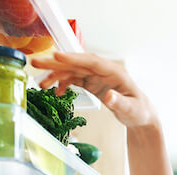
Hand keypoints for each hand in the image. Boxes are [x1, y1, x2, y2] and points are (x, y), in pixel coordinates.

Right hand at [31, 52, 157, 127]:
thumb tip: (108, 96)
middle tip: (37, 62)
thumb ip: (119, 102)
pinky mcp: (92, 83)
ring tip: (41, 84)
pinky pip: (74, 80)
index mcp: (114, 72)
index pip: (91, 61)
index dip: (74, 58)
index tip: (57, 56)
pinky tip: (56, 92)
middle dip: (57, 63)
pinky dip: (63, 84)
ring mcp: (96, 76)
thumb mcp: (132, 109)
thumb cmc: (139, 111)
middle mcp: (103, 71)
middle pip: (77, 64)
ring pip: (72, 71)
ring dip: (56, 76)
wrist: (139, 115)